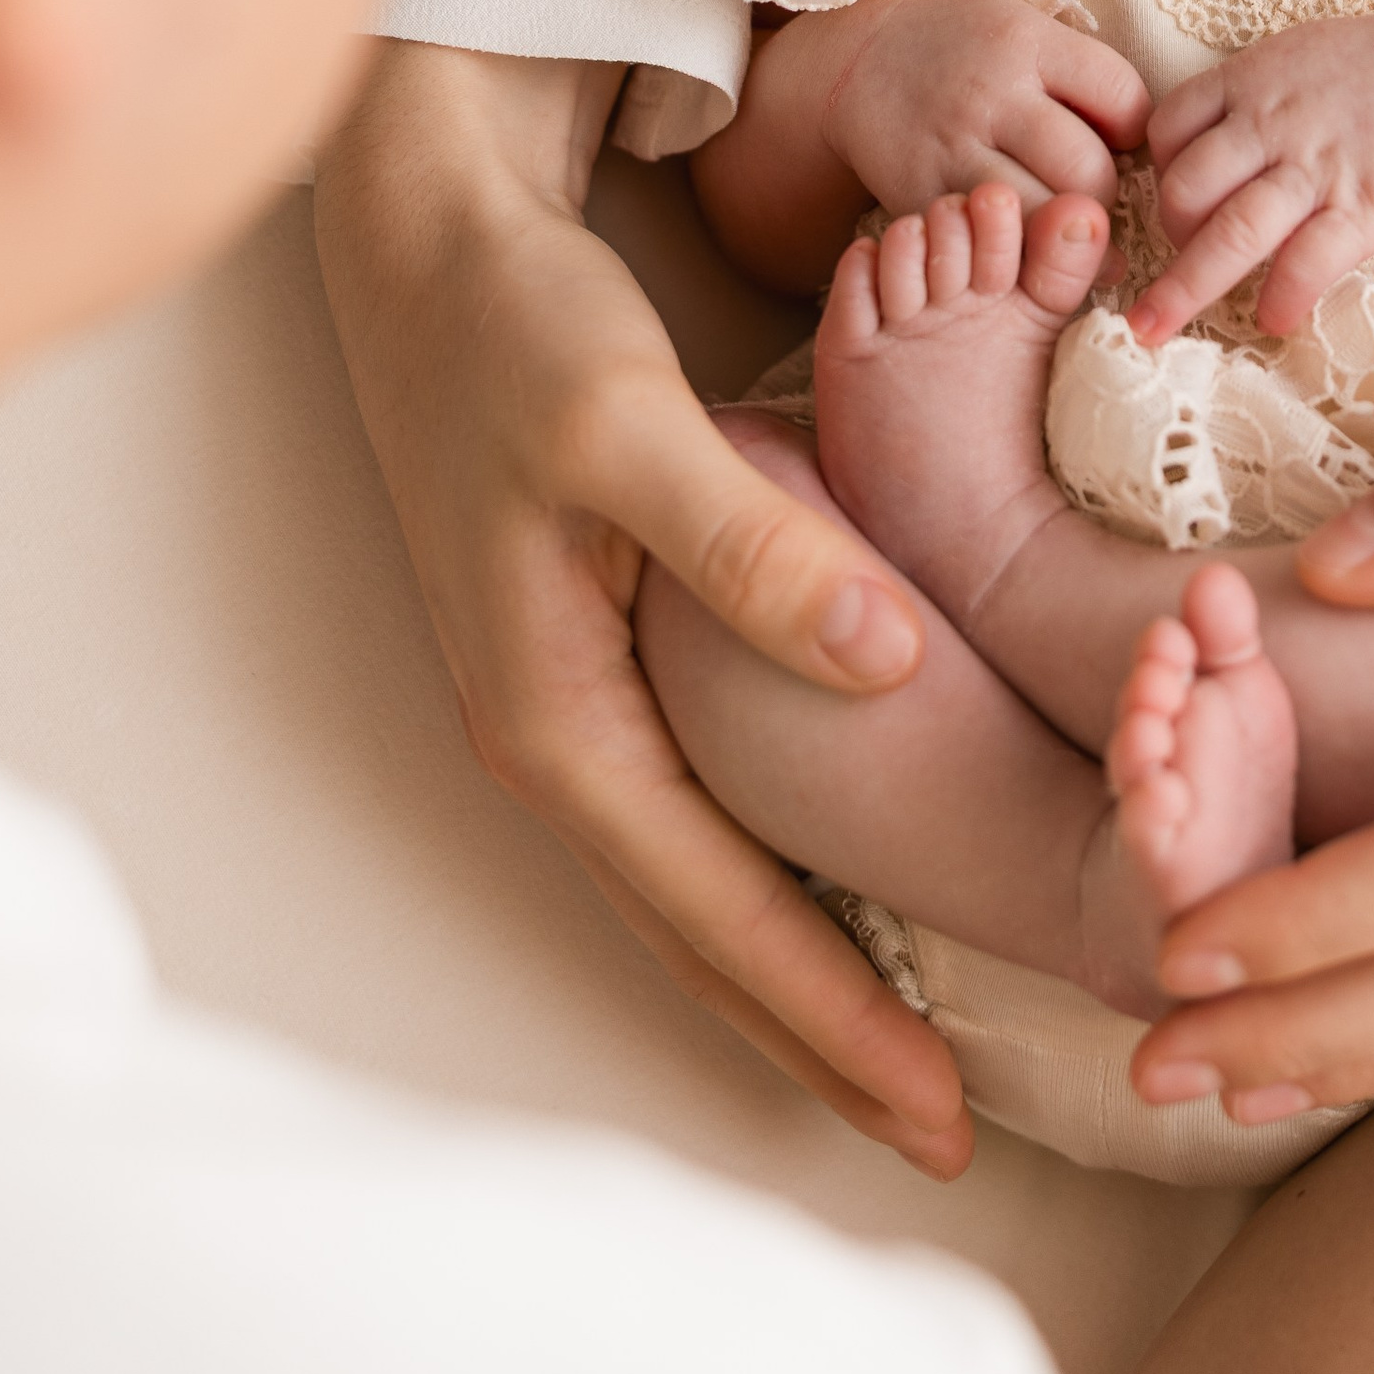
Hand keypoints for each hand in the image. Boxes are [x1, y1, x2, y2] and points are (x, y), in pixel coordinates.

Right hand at [313, 38, 975, 1177]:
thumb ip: (752, 545)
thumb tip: (888, 664)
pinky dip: (771, 870)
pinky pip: (697, 801)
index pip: (714, 913)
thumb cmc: (519, 324)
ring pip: (697, 878)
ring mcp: (571, 698)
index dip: (828, 1019)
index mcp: (554, 715)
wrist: (430, 238)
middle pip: (701, 933)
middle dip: (818, 1042)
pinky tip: (839, 888)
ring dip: (796, 969)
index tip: (934, 1110)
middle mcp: (555, 734)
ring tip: (903, 1052)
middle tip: (943, 1135)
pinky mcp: (600, 645)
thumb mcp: (628, 422)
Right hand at [814, 0, 1150, 215]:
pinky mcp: (919, 196)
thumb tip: (1146, 151)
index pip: (1122, 97)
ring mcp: (951, 149)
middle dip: (1103, 195)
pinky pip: (986, 246)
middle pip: (1087, 173)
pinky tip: (1020, 246)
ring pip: (1041, 218)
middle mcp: (989, 94)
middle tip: (1088, 192)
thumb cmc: (966, 48)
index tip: (1117, 134)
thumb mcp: (1026, 28)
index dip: (1134, 127)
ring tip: (1056, 221)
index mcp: (1026, 42)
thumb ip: (1085, 76)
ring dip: (1062, 233)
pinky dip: (1014, 257)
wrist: (861, 63)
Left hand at [1136, 10, 1373, 341]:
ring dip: (1185, 289)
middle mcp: (1270, 127)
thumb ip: (1243, 97)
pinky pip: (1305, 262)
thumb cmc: (1373, 67)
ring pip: (1230, 233)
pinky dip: (1281, 297)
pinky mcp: (1362, 208)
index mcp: (1248, 83)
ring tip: (1154, 330)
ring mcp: (1314, 169)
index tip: (1179, 199)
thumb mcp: (1292, 55)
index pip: (1167, 130)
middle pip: (1184, 190)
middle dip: (1166, 239)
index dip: (1160, 172)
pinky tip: (1273, 319)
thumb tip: (1201, 142)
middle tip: (1170, 271)